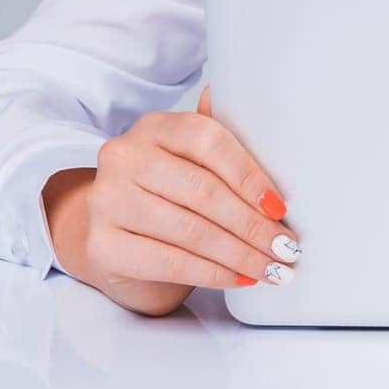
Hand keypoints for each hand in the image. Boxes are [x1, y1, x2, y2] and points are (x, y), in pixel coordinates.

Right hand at [43, 85, 303, 316]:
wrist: (119, 240)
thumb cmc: (169, 196)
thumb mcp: (192, 163)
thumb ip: (220, 142)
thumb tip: (261, 109)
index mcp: (154, 126)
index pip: (207, 140)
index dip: (249, 174)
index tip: (280, 207)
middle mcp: (123, 156)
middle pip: (202, 191)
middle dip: (253, 225)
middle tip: (287, 248)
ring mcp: (106, 201)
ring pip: (190, 231)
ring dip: (241, 255)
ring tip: (273, 268)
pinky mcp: (102, 245)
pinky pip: (170, 263)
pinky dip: (213, 273)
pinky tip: (240, 279)